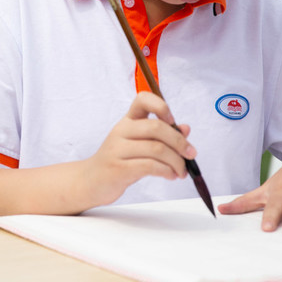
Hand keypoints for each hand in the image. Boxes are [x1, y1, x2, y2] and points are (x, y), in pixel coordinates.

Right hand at [81, 92, 195, 206]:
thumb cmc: (119, 161)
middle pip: (156, 127)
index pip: (143, 100)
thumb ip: (161, 136)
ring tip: (181, 171)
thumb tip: (185, 129)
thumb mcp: (138, 145)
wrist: (91, 181)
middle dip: (179, 142)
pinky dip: (166, 171)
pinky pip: (150, 166)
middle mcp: (121, 130)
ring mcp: (118, 149)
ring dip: (176, 161)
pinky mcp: (119, 168)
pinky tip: (170, 175)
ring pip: (157, 149)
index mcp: (127, 121)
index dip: (161, 106)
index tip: (173, 121)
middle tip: (191, 154)